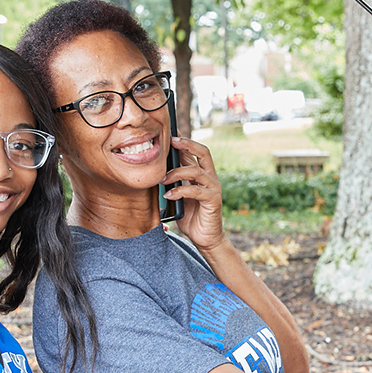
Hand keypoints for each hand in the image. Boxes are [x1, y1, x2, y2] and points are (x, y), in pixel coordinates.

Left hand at [161, 136, 225, 251]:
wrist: (205, 238)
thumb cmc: (191, 217)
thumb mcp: (179, 196)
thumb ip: (174, 183)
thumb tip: (158, 171)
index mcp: (202, 175)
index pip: (195, 152)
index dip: (184, 141)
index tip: (169, 134)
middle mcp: (210, 178)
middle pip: (203, 152)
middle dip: (187, 144)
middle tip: (171, 141)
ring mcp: (213, 189)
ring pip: (196, 171)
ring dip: (177, 173)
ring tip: (163, 179)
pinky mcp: (213, 201)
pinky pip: (196, 191)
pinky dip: (180, 191)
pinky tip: (169, 195)